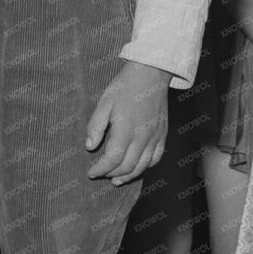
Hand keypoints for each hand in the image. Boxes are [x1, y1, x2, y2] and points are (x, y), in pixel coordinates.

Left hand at [85, 60, 169, 185]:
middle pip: (127, 167)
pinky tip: (137, 167)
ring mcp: (154, 137)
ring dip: (128, 176)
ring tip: (116, 180)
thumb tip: (90, 146)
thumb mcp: (104, 102)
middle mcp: (142, 137)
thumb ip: (96, 126)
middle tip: (101, 174)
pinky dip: (145, 167)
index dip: (100, 169)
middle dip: (111, 174)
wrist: (150, 74)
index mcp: (126, 130)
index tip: (91, 172)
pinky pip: (156, 158)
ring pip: (142, 166)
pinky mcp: (162, 134)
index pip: (112, 159)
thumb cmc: (125, 86)